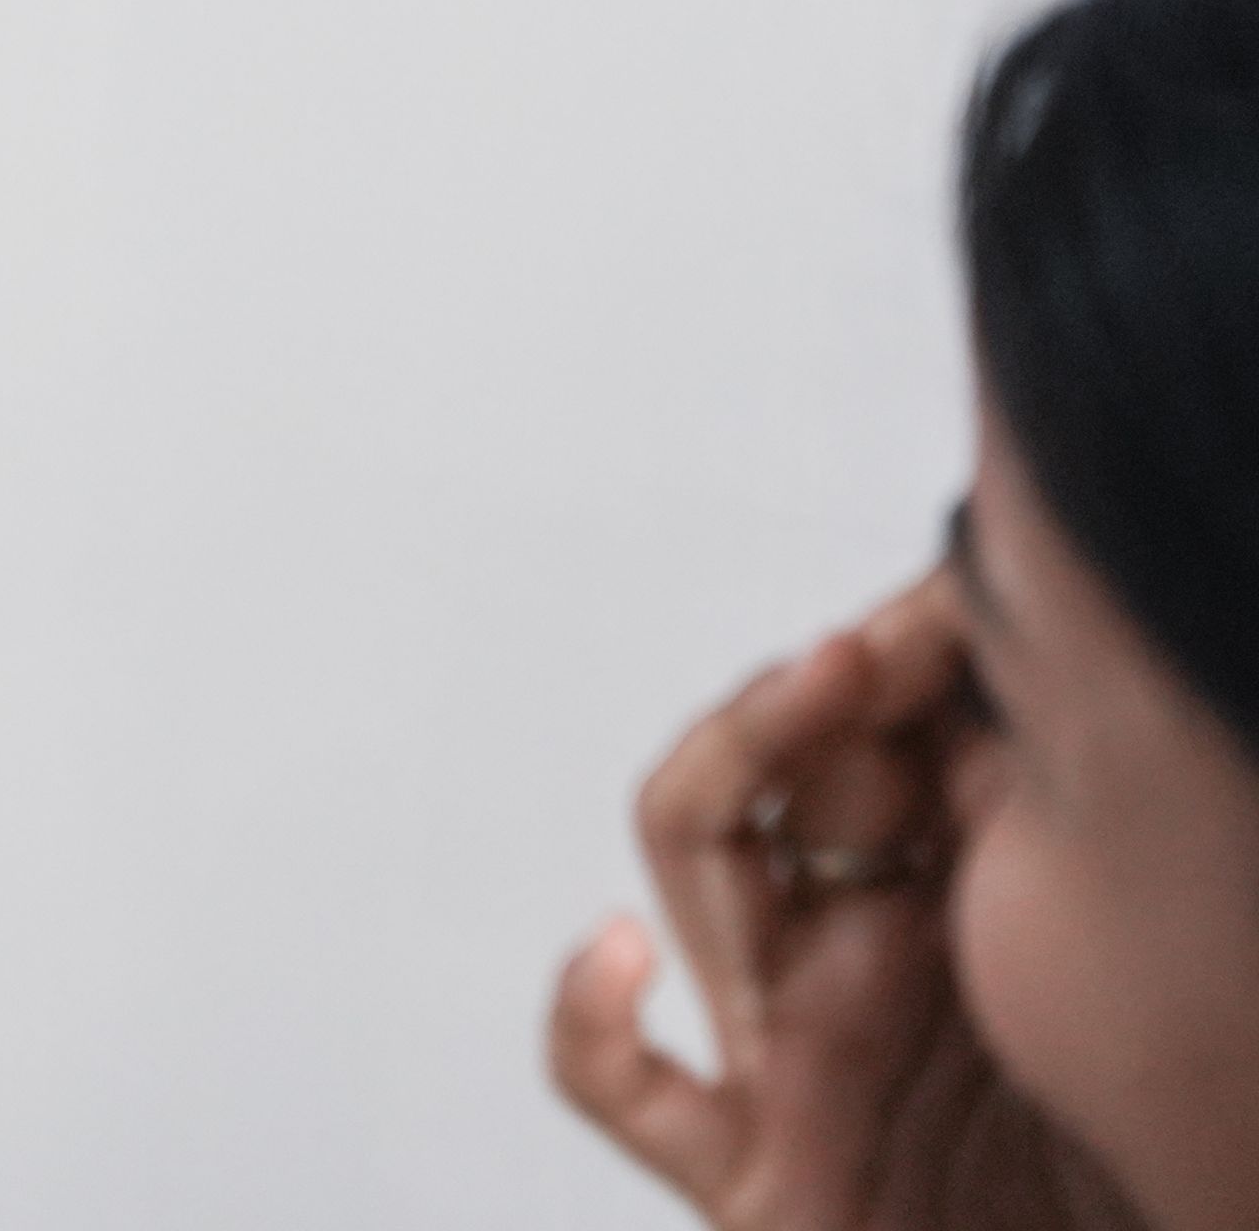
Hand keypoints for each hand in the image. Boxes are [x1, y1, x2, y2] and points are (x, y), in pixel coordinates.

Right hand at [548, 573, 1130, 1230]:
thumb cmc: (1175, 1166)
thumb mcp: (1118, 950)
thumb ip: (1057, 818)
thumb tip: (1025, 647)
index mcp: (958, 903)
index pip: (872, 729)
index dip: (892, 648)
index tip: (952, 592)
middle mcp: (863, 960)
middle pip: (778, 763)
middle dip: (818, 687)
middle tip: (885, 642)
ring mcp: (797, 1057)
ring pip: (692, 862)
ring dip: (734, 757)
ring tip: (821, 693)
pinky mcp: (756, 1177)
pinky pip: (619, 1084)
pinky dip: (591, 1012)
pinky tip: (624, 955)